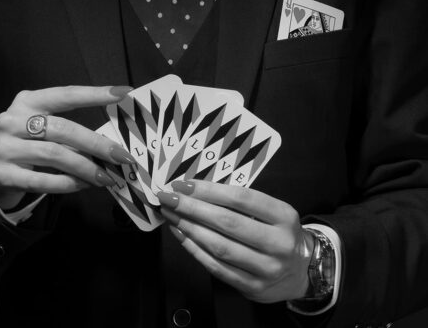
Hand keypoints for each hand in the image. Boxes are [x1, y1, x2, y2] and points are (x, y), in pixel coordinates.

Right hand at [0, 85, 137, 208]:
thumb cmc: (24, 143)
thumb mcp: (38, 126)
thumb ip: (67, 129)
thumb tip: (109, 144)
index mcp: (26, 102)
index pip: (64, 95)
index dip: (93, 94)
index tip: (121, 93)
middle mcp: (12, 121)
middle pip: (63, 129)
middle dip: (96, 144)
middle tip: (121, 156)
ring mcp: (5, 148)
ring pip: (55, 155)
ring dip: (86, 168)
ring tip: (106, 177)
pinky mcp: (4, 174)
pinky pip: (43, 180)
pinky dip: (67, 184)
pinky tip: (82, 185)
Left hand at [157, 180, 313, 303]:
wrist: (302, 272)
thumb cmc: (277, 234)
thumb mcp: (271, 212)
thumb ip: (238, 202)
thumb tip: (193, 190)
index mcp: (284, 216)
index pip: (241, 198)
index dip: (208, 190)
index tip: (182, 184)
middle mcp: (279, 243)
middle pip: (228, 222)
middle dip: (192, 208)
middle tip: (168, 198)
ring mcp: (267, 269)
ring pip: (220, 246)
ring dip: (189, 228)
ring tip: (170, 215)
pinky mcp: (253, 287)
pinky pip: (217, 267)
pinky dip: (194, 249)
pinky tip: (180, 235)